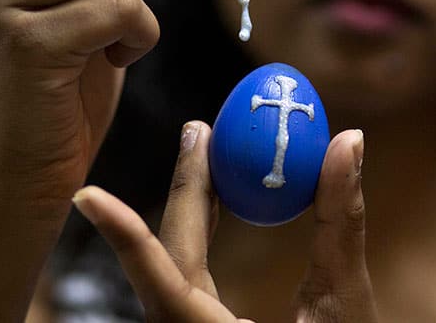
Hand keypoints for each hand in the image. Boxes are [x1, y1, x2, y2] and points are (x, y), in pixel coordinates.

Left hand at [73, 123, 378, 322]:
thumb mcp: (345, 304)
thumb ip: (340, 223)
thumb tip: (349, 141)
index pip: (161, 279)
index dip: (123, 233)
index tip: (86, 194)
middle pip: (171, 259)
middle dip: (185, 190)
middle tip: (202, 130)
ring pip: (173, 269)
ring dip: (192, 209)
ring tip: (210, 154)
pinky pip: (185, 282)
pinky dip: (200, 238)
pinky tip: (217, 206)